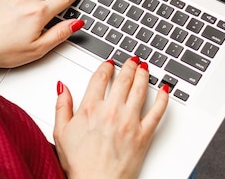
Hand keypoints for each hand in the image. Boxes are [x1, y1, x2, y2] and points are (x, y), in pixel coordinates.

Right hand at [54, 57, 168, 178]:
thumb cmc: (80, 163)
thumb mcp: (61, 132)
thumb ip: (62, 106)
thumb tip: (62, 88)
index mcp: (90, 108)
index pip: (100, 78)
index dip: (106, 67)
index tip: (109, 63)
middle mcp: (111, 111)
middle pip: (123, 80)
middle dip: (128, 66)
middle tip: (131, 60)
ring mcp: (129, 122)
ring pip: (140, 90)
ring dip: (143, 75)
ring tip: (144, 67)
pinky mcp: (143, 135)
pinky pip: (157, 112)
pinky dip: (163, 98)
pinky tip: (164, 90)